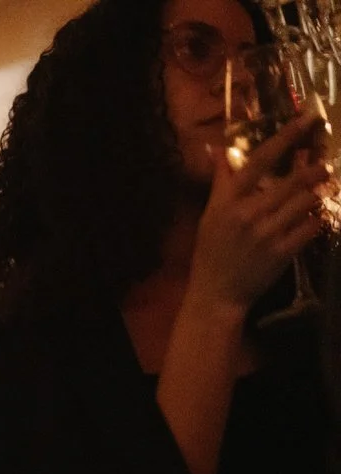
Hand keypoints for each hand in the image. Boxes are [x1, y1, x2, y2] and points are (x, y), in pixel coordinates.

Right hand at [189, 113, 331, 313]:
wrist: (216, 293)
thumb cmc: (212, 252)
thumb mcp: (210, 214)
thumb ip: (221, 181)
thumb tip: (220, 149)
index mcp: (228, 200)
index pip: (260, 160)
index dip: (286, 137)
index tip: (306, 119)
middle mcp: (248, 213)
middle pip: (292, 180)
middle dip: (314, 169)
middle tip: (324, 165)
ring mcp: (266, 233)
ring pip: (305, 201)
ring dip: (317, 193)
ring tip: (322, 189)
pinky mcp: (282, 251)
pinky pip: (311, 226)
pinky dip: (317, 219)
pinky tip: (315, 217)